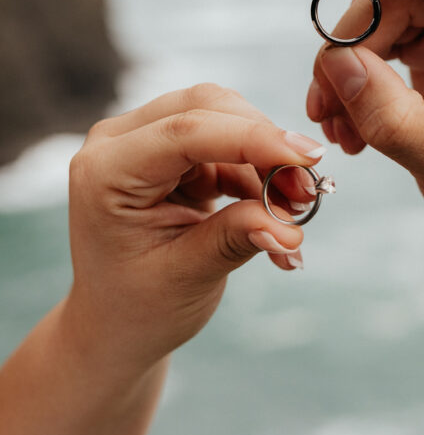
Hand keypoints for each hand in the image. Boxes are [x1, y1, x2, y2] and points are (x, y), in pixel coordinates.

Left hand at [66, 84, 324, 376]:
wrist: (116, 325)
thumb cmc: (138, 307)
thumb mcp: (185, 277)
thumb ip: (235, 240)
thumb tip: (289, 227)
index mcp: (105, 172)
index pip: (183, 132)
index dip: (252, 139)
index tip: (307, 158)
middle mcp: (118, 143)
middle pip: (207, 109)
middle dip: (265, 144)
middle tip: (307, 192)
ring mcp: (143, 142)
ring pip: (224, 120)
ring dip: (267, 163)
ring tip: (294, 212)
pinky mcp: (170, 152)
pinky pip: (228, 146)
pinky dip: (258, 177)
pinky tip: (277, 218)